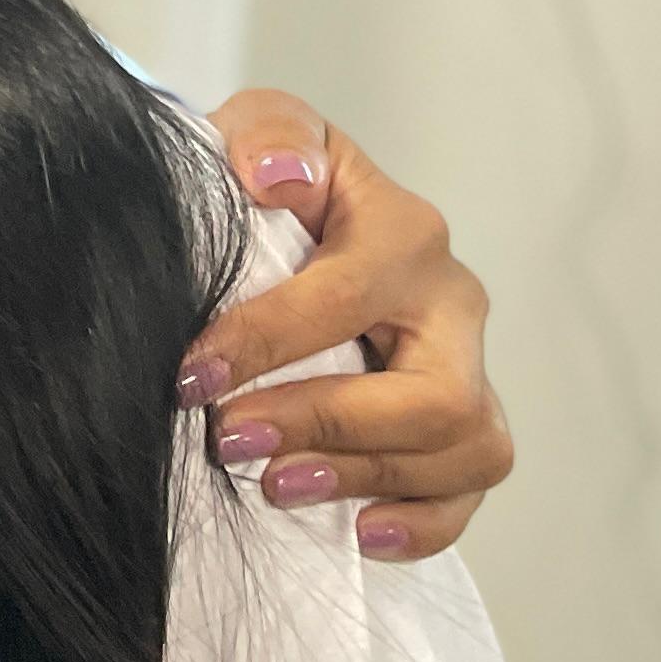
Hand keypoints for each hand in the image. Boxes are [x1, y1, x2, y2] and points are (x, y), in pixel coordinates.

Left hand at [186, 93, 511, 564]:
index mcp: (404, 234)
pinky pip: (469, 491)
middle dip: (329, 424)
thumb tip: (279, 177)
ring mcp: (467, 370)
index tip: (192, 378)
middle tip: (231, 441)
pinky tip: (357, 530)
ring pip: (464, 447)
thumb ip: (269, 136)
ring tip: (275, 487)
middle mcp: (451, 305)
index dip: (268, 343)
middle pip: (435, 394)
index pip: (348, 298)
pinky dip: (422, 522)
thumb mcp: (261, 132)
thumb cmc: (270, 184)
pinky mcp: (459, 429)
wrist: (286, 223)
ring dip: (364, 477)